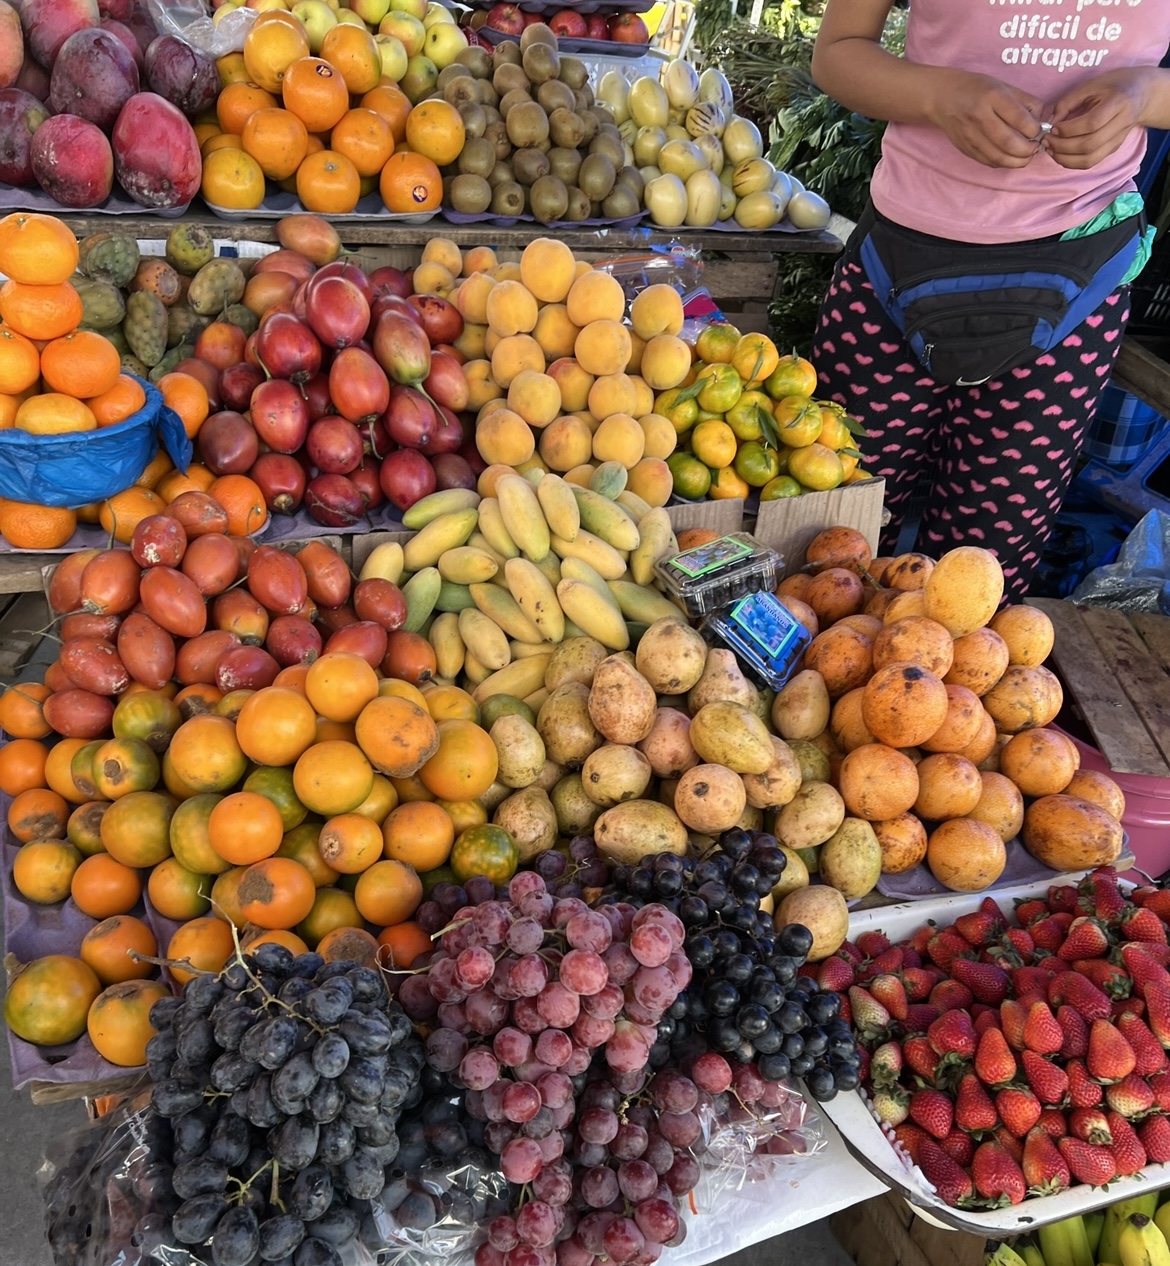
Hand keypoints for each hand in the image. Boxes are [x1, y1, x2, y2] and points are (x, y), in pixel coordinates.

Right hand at [930, 72, 1045, 167]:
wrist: (943, 98)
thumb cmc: (978, 89)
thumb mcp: (1004, 86)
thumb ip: (1025, 103)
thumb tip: (1041, 123)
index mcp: (993, 97)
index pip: (1020, 120)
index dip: (1035, 130)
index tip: (1039, 131)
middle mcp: (980, 117)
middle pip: (1009, 143)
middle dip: (1028, 150)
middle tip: (1035, 147)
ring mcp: (971, 136)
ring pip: (999, 157)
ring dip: (1017, 161)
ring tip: (1026, 156)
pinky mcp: (966, 148)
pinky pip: (988, 161)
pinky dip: (1004, 163)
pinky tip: (1010, 157)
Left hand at [1044, 68, 1153, 168]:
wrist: (1143, 93)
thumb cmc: (1115, 85)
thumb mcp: (1092, 84)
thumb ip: (1069, 102)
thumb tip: (1050, 122)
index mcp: (1118, 102)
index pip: (1091, 123)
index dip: (1068, 129)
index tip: (1053, 127)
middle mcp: (1121, 123)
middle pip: (1089, 145)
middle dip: (1062, 146)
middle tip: (1046, 141)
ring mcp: (1118, 139)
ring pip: (1090, 159)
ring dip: (1065, 159)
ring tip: (1050, 150)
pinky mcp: (1113, 149)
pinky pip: (1091, 162)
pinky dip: (1072, 163)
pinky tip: (1060, 154)